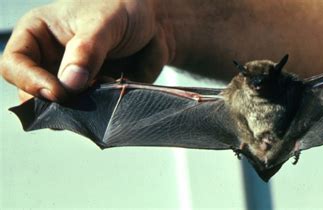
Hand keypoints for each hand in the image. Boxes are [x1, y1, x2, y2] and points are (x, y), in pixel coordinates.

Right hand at [0, 0, 172, 101]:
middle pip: (35, 96)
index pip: (14, 66)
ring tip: (108, 85)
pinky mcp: (93, 96)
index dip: (31, 82)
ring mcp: (71, 82)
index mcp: (37, 36)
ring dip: (84, 108)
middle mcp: (49, 62)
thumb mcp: (103, 22)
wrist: (157, 21)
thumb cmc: (123, 9)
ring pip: (63, 111)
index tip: (59, 93)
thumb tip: (70, 84)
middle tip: (87, 95)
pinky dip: (103, 110)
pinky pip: (91, 115)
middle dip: (59, 102)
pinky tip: (118, 91)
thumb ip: (86, 50)